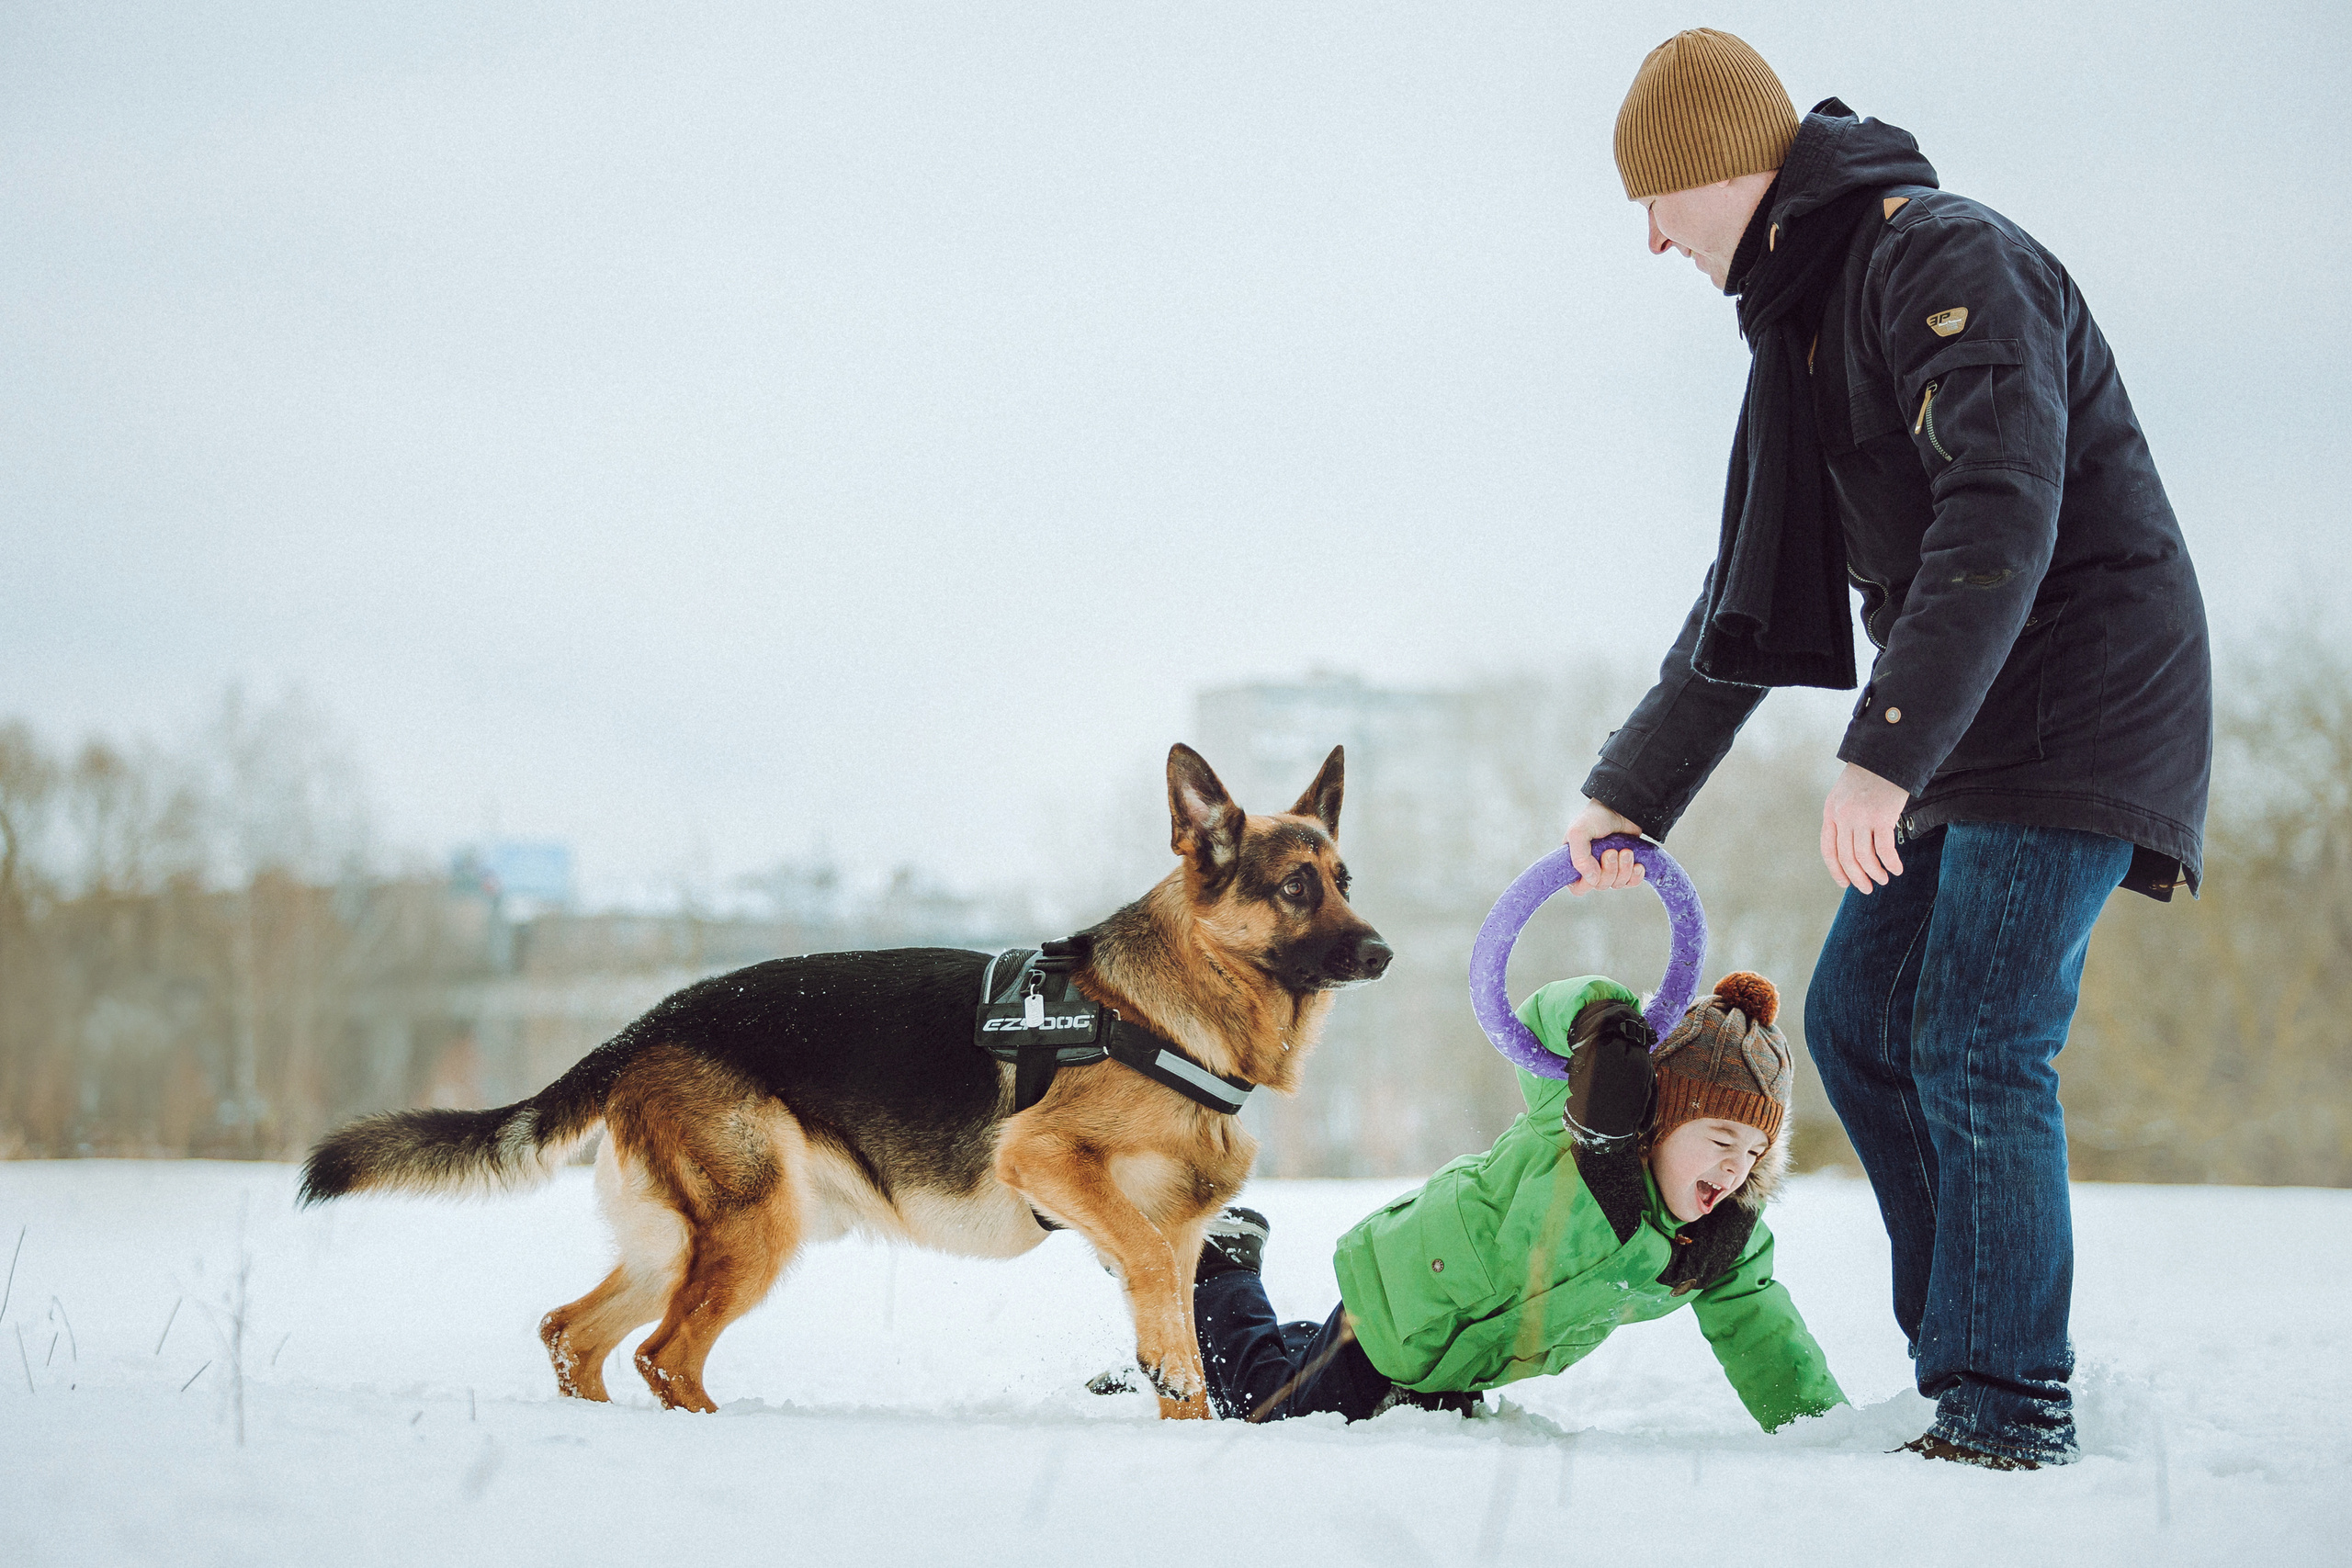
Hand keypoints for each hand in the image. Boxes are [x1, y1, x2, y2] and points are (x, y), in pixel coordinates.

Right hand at [1562, 798, 1646, 896]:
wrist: (1621, 807)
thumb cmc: (1596, 817)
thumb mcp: (1579, 832)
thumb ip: (1578, 857)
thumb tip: (1591, 879)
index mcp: (1576, 863)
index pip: (1578, 888)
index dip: (1586, 883)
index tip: (1594, 867)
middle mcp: (1592, 868)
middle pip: (1600, 886)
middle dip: (1609, 870)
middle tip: (1612, 851)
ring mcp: (1610, 869)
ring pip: (1617, 884)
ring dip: (1624, 869)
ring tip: (1626, 851)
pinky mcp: (1627, 867)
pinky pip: (1631, 883)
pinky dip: (1636, 876)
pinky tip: (1638, 864)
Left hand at [1820, 763, 1908, 892]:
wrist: (1887, 754)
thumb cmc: (1869, 776)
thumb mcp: (1845, 795)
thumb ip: (1844, 817)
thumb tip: (1851, 848)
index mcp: (1830, 812)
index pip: (1828, 850)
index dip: (1836, 870)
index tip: (1845, 884)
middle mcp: (1842, 817)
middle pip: (1846, 857)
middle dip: (1857, 877)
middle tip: (1867, 888)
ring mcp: (1861, 817)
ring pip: (1864, 857)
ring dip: (1874, 873)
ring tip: (1884, 879)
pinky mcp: (1882, 817)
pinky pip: (1884, 850)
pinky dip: (1891, 863)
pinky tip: (1897, 869)